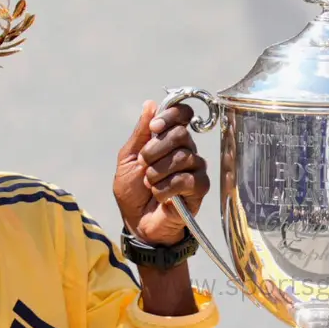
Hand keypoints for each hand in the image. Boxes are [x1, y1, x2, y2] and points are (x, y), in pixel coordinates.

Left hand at [114, 100, 210, 245]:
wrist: (137, 223)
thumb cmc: (132, 192)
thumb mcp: (128, 159)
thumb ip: (140, 133)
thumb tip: (150, 104)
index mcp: (170, 139)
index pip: (182, 114)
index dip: (170, 116)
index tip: (154, 129)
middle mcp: (186, 150)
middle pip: (181, 133)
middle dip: (155, 150)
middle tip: (144, 165)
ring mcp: (195, 169)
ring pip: (182, 157)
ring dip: (157, 173)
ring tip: (151, 185)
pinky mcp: (200, 188)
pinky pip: (186, 179)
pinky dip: (166, 189)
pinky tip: (161, 197)